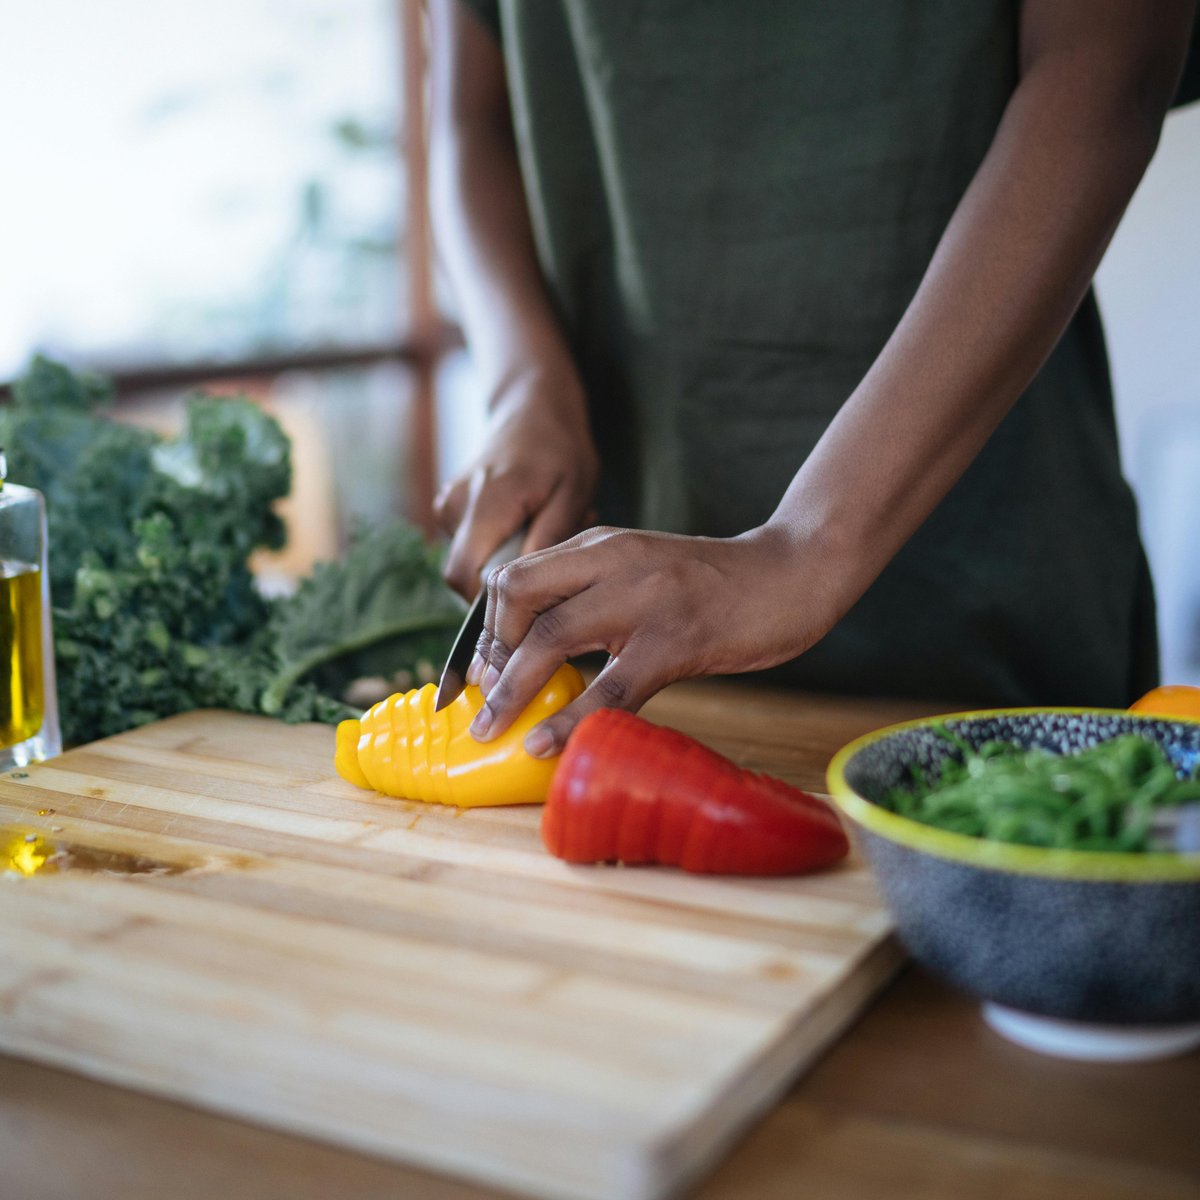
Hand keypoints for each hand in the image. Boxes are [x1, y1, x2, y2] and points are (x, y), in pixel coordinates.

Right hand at [434, 373, 599, 597]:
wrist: (532, 408)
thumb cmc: (560, 449)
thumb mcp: (573, 493)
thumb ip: (548, 539)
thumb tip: (527, 587)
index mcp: (486, 503)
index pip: (464, 577)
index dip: (492, 601)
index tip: (532, 596)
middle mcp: (455, 506)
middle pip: (462, 576)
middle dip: (504, 581)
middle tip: (547, 554)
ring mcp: (447, 506)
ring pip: (469, 562)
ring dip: (505, 559)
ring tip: (542, 528)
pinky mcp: (448, 508)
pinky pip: (470, 546)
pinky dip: (498, 544)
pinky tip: (526, 521)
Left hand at [465, 524, 840, 756]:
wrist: (790, 573)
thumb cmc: (712, 584)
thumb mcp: (641, 570)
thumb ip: (593, 594)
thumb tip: (540, 653)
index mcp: (598, 545)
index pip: (513, 577)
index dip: (486, 628)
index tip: (483, 672)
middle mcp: (611, 560)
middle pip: (516, 597)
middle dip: (489, 656)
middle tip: (486, 702)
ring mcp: (643, 598)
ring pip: (550, 638)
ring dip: (512, 691)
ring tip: (493, 730)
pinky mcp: (676, 639)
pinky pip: (610, 686)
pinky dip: (571, 720)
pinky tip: (547, 745)